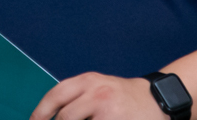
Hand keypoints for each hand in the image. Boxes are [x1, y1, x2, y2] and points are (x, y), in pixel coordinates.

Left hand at [30, 73, 162, 119]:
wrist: (156, 100)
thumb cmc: (122, 96)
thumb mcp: (98, 86)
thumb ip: (76, 97)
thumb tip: (51, 115)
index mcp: (89, 81)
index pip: (56, 95)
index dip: (41, 112)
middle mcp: (97, 93)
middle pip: (65, 117)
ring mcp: (108, 112)